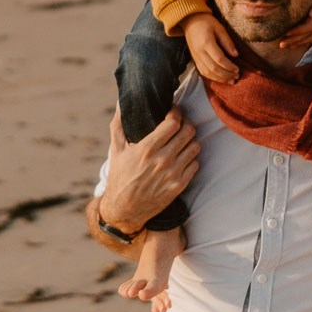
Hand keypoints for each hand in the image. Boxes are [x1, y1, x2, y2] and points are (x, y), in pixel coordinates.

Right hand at [99, 107, 199, 234]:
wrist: (125, 209)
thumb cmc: (119, 176)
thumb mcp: (115, 149)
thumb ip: (119, 123)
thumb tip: (121, 101)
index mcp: (147, 148)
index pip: (173, 122)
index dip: (176, 112)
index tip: (173, 110)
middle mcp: (163, 160)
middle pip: (188, 131)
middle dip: (186, 122)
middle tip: (180, 123)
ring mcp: (173, 173)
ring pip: (195, 146)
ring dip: (190, 140)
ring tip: (182, 139)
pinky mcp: (179, 186)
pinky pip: (195, 164)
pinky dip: (191, 158)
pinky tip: (182, 156)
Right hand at [183, 12, 238, 83]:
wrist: (190, 21)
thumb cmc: (207, 22)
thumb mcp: (219, 28)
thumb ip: (227, 42)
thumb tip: (236, 55)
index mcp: (206, 42)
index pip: (219, 59)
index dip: (229, 66)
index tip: (238, 69)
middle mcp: (199, 52)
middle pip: (213, 68)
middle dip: (226, 74)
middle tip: (236, 76)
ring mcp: (196, 57)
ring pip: (208, 72)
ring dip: (220, 78)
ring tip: (231, 80)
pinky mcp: (195, 59)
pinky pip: (203, 72)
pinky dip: (213, 77)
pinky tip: (221, 78)